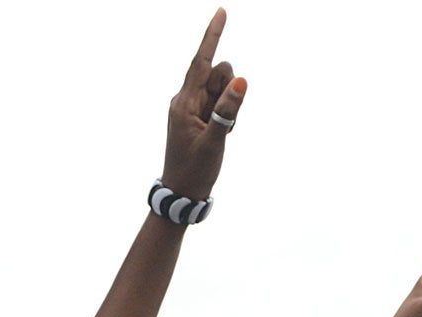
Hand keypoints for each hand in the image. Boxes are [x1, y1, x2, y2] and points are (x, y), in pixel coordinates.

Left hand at [159, 9, 247, 201]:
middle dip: (229, 89)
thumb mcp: (214, 142)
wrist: (180, 194)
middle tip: (224, 120)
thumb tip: (241, 81)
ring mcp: (192, 108)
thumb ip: (228, 112)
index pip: (200, 62)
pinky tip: (219, 134)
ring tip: (220, 132)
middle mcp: (186, 100)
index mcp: (184, 104)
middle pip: (217, 74)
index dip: (212, 36)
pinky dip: (226, 115)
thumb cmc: (194, 171)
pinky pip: (221, 103)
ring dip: (229, 105)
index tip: (221, 12)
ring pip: (222, 88)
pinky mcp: (199, 116)